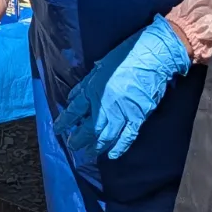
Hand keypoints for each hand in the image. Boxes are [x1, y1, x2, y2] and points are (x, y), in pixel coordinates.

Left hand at [55, 15, 190, 161]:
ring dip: (96, 147)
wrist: (153, 56)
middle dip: (78, 140)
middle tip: (73, 146)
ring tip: (89, 153)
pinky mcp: (138, 117)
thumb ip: (86, 84)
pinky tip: (111, 155)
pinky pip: (126, 137)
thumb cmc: (126, 56)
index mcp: (93, 90)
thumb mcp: (100, 66)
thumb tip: (73, 97)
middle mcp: (104, 105)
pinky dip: (118, 148)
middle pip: (88, 128)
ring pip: (105, 136)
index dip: (64, 122)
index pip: (74, 111)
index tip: (58, 130)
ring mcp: (121, 113)